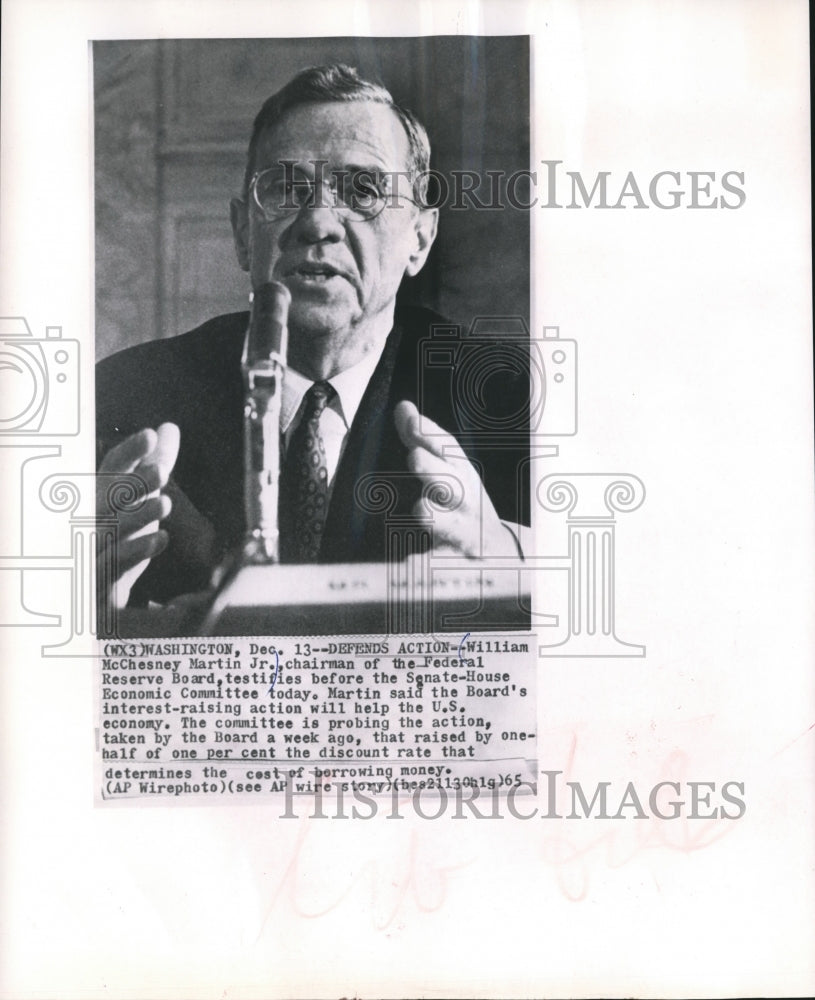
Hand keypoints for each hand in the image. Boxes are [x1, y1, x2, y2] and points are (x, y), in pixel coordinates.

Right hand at [97, 423, 179, 609]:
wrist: (90, 592)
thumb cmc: (115, 534)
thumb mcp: (134, 497)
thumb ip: (152, 465)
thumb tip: (168, 428)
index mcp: (99, 492)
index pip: (111, 468)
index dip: (130, 452)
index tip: (150, 435)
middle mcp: (91, 516)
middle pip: (110, 496)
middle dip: (135, 483)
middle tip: (162, 470)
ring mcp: (92, 546)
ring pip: (112, 529)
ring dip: (138, 516)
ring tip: (164, 504)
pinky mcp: (100, 578)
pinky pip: (116, 563)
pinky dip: (137, 551)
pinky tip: (161, 539)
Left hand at [394, 400, 518, 558]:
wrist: (497, 552)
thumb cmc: (462, 503)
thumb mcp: (447, 470)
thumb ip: (420, 440)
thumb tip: (402, 406)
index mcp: (460, 474)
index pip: (448, 450)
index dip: (431, 436)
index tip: (412, 422)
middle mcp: (464, 501)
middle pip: (453, 484)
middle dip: (435, 471)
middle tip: (414, 458)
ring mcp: (464, 533)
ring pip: (451, 524)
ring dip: (437, 516)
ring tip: (421, 509)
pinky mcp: (458, 564)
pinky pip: (442, 566)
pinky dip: (429, 566)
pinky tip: (410, 564)